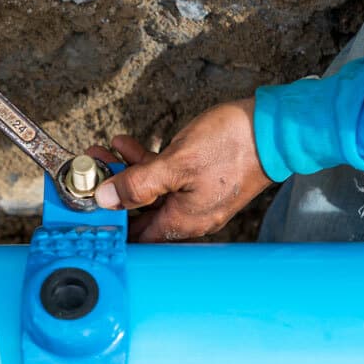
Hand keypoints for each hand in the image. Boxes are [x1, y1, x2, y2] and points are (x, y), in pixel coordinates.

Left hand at [87, 99, 271, 241]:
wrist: (276, 127)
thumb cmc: (233, 146)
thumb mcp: (176, 164)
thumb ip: (138, 185)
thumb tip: (106, 200)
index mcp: (183, 222)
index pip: (136, 236)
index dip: (109, 222)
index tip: (86, 205)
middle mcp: (190, 216)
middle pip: (140, 211)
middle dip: (111, 191)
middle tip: (89, 171)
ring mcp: (196, 198)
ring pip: (150, 191)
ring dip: (125, 172)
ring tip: (101, 152)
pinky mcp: (201, 179)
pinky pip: (166, 177)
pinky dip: (146, 163)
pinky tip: (125, 144)